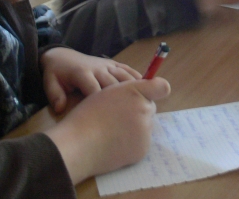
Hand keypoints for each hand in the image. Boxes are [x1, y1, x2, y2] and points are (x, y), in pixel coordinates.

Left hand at [41, 47, 141, 112]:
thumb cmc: (57, 73)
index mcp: (83, 74)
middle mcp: (98, 68)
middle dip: (124, 99)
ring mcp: (107, 65)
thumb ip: (54, 95)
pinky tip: (147, 88)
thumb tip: (60, 108)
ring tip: (146, 104)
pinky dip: (138, 78)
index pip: (95, 89)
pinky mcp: (112, 63)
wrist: (62, 56)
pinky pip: (127, 69)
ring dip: (135, 89)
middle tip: (133, 116)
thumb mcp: (49, 82)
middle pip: (114, 84)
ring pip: (124, 76)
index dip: (103, 103)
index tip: (111, 119)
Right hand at [45, 77, 170, 183]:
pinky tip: (114, 142)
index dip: (153, 90)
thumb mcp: (107, 91)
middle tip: (117, 115)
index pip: (160, 87)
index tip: (146, 94)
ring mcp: (145, 131)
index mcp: (135, 91)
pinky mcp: (142, 150)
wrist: (78, 144)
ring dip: (135, 126)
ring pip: (146, 125)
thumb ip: (130, 90)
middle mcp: (144, 109)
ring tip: (112, 130)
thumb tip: (157, 90)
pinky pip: (141, 142)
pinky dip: (132, 142)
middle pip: (149, 107)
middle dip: (138, 109)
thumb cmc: (88, 115)